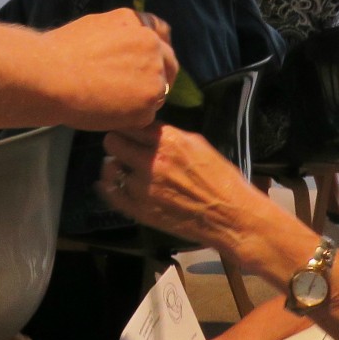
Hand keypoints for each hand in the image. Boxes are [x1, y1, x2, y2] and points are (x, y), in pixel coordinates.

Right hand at [41, 11, 178, 128]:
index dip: (157, 49)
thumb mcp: (98, 25)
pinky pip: (146, 114)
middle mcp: (153, 48)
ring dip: (143, 97)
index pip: (163, 35)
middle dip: (157, 75)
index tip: (148, 60)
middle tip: (134, 87)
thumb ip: (123, 32)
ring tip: (113, 100)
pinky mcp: (147, 106)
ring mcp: (154, 78)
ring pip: (158, 91)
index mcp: (141, 25)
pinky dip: (132, 116)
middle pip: (169, 64)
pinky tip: (109, 111)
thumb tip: (129, 42)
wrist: (50, 75)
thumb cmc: (63, 50)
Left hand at [98, 122, 267, 248]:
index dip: (128, 126)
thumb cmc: (220, 178)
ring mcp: (143, 187)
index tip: (128, 130)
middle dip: (117, 142)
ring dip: (116, 166)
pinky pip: (111, 193)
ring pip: (110, 167)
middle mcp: (152, 161)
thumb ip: (168, 134)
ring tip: (124, 168)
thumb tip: (147, 129)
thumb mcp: (197, 143)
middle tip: (123, 147)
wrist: (229, 215)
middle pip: (112, 141)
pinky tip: (110, 183)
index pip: (130, 124)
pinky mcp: (140, 210)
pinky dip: (108, 186)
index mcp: (168, 141)